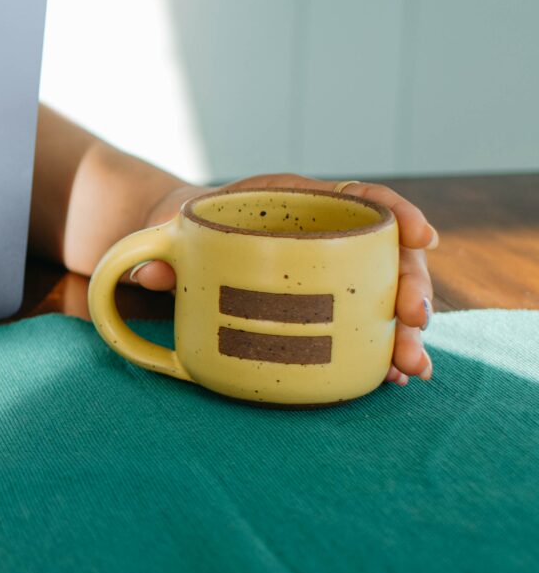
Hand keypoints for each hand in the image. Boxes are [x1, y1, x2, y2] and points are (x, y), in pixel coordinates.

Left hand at [126, 174, 438, 384]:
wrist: (174, 253)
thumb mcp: (165, 235)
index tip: (422, 237)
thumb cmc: (176, 234)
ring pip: (383, 295)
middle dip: (411, 287)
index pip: (359, 196)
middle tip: (413, 322)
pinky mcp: (326, 305)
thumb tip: (150, 275)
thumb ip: (155, 252)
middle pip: (386, 253)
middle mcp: (323, 233)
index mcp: (293, 199)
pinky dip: (382, 349)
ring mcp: (331, 272)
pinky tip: (395, 377)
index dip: (399, 211)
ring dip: (405, 331)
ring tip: (411, 366)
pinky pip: (364, 324)